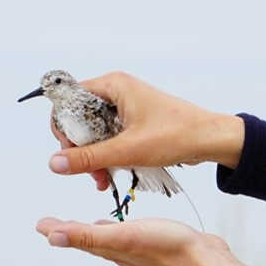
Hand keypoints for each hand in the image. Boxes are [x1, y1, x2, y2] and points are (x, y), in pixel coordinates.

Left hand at [35, 216, 261, 265]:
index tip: (40, 224)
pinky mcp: (155, 244)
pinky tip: (122, 227)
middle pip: (88, 240)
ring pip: (107, 240)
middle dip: (70, 231)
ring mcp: (138, 250)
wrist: (205, 261)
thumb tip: (50, 236)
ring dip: (92, 232)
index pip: (75, 238)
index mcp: (109, 248)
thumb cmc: (166, 246)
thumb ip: (88, 235)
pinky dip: (116, 230)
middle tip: (52, 225)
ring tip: (83, 226)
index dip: (57, 230)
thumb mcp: (123, 236)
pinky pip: (127, 236)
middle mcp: (120, 251)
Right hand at [47, 71, 246, 188]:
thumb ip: (89, 158)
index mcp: (113, 85)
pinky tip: (109, 175)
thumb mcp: (128, 150)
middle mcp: (116, 91)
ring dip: (94, 157)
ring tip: (101, 180)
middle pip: (79, 119)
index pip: (68, 100)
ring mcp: (125, 107)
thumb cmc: (177, 135)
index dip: (63, 127)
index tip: (69, 152)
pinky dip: (107, 156)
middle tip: (88, 172)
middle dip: (80, 148)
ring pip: (94, 132)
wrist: (211, 139)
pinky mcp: (134, 122)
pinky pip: (109, 137)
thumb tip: (54, 164)